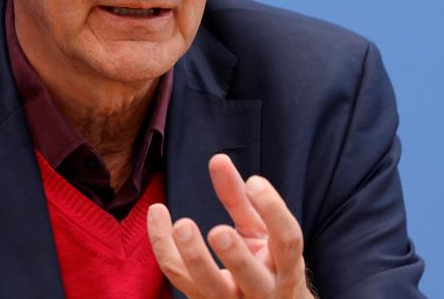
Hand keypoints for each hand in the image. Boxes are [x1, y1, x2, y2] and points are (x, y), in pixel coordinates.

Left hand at [148, 154, 313, 298]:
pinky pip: (178, 277)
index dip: (273, 210)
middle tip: (217, 230)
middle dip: (234, 256)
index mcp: (285, 267)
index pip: (287, 240)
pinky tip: (156, 214)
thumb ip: (240, 198)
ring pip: (210, 286)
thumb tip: (218, 158)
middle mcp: (263, 290)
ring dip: (194, 258)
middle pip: (249, 277)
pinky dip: (163, 247)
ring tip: (180, 225)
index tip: (254, 182)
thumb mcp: (259, 231)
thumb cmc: (264, 262)